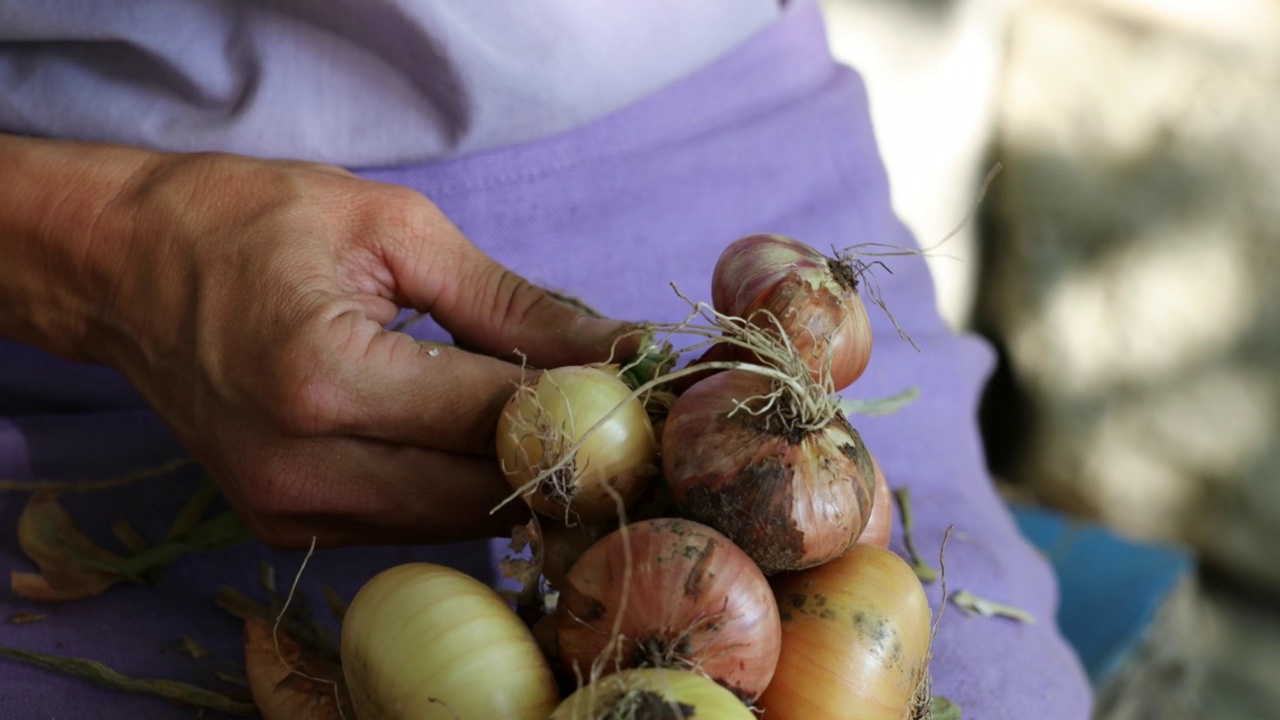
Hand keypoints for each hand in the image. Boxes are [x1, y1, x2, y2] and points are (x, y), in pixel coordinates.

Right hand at [2, 139, 630, 547]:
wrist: (126, 266)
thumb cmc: (251, 223)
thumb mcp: (395, 230)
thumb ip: (512, 302)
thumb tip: (615, 345)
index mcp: (324, 379)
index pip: (495, 416)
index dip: (582, 401)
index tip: (637, 380)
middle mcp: (301, 466)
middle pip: (481, 489)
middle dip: (557, 451)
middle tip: (606, 405)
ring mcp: (286, 508)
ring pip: (451, 521)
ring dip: (508, 474)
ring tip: (545, 413)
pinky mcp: (281, 524)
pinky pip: (405, 524)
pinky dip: (453, 486)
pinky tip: (471, 435)